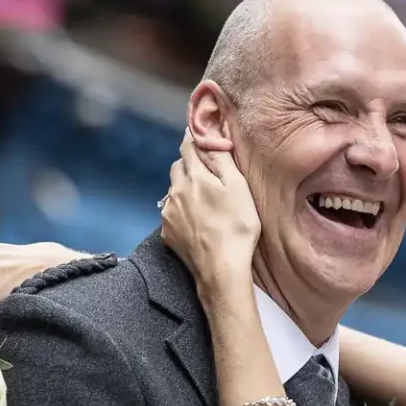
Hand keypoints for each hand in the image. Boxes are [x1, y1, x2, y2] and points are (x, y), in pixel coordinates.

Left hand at [160, 133, 260, 295]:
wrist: (221, 270)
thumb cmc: (237, 228)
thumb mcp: (238, 187)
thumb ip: (222, 160)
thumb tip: (210, 136)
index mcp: (194, 177)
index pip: (187, 146)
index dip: (194, 138)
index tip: (200, 135)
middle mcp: (176, 191)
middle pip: (178, 167)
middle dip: (190, 164)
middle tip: (207, 170)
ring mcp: (168, 213)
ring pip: (174, 190)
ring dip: (185, 188)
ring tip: (204, 200)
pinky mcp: (167, 233)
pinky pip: (172, 213)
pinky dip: (182, 210)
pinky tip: (197, 221)